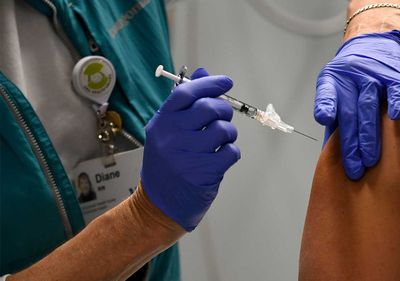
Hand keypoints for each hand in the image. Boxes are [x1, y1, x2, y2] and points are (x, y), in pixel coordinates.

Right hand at [141, 68, 240, 230]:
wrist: (158, 206)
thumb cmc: (165, 164)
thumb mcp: (166, 132)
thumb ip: (184, 104)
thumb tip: (202, 72)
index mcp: (161, 123)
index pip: (186, 93)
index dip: (210, 83)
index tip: (226, 82)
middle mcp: (171, 137)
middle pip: (209, 108)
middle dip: (224, 109)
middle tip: (223, 117)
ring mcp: (187, 156)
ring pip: (223, 130)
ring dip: (229, 133)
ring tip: (220, 141)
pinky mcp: (204, 174)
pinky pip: (231, 152)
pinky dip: (231, 152)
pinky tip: (221, 157)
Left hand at [315, 30, 399, 179]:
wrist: (375, 42)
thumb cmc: (352, 75)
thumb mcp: (336, 88)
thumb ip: (334, 115)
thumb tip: (327, 151)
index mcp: (332, 81)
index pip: (326, 93)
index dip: (325, 105)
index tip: (324, 119)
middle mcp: (350, 77)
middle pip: (349, 113)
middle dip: (350, 144)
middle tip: (353, 169)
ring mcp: (372, 75)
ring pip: (369, 107)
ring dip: (369, 135)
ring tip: (369, 160)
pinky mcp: (393, 75)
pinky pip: (394, 90)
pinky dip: (396, 103)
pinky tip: (396, 119)